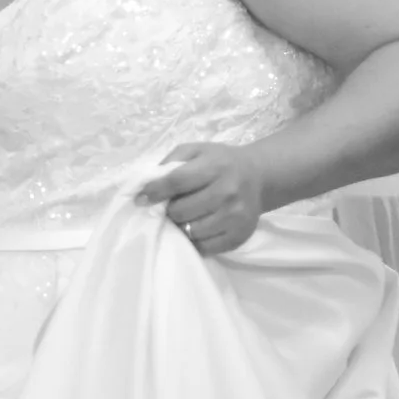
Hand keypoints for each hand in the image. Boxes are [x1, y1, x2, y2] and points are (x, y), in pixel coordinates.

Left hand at [136, 142, 265, 255]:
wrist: (258, 176)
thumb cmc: (220, 162)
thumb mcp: (197, 150)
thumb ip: (171, 162)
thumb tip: (146, 185)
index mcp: (215, 167)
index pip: (177, 181)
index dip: (155, 191)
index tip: (140, 200)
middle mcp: (228, 192)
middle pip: (181, 211)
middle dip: (168, 211)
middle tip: (169, 208)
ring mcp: (235, 217)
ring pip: (190, 232)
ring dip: (180, 227)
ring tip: (183, 218)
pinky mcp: (239, 236)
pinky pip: (204, 248)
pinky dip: (193, 241)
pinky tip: (195, 229)